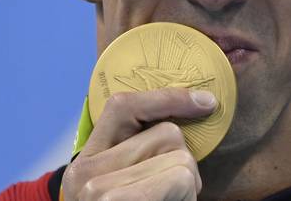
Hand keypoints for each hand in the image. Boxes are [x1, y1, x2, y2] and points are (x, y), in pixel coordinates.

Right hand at [62, 88, 217, 200]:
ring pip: (180, 157)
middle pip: (167, 134)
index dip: (168, 98)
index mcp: (88, 156)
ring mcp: (99, 191)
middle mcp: (85, 171)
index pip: (124, 106)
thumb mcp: (124, 180)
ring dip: (189, 181)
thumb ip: (141, 150)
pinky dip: (187, 192)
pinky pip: (178, 177)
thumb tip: (198, 105)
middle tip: (170, 190)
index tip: (205, 103)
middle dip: (183, 160)